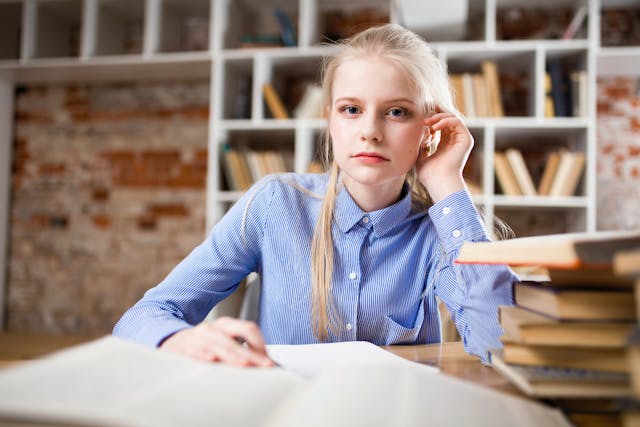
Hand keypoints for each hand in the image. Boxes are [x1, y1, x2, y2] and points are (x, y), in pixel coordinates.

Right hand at [160, 317, 274, 366]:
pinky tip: (212, 360)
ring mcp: (197, 338)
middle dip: (252, 355)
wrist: (169, 340)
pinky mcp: (184, 348)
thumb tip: (264, 361)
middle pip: (235, 341)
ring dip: (232, 355)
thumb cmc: (202, 344)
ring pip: (218, 345)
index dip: (260, 343)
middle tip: (266, 366)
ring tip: (245, 363)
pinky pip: (195, 351)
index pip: (248, 329)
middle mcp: (212, 328)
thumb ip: (241, 349)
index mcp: (224, 325)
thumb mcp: (222, 341)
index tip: (269, 359)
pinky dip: (204, 355)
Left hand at [416, 109, 473, 202]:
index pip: (440, 124)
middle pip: (447, 118)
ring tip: (426, 121)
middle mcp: (455, 140)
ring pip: (452, 117)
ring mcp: (461, 139)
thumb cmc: (429, 174)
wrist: (439, 182)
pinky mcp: (466, 139)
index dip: (430, 117)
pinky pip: (456, 121)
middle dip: (435, 112)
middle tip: (423, 111)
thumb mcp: (420, 156)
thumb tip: (416, 134)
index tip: (418, 117)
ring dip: (438, 116)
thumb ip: (420, 145)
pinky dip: (444, 120)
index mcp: (445, 144)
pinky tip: (433, 126)